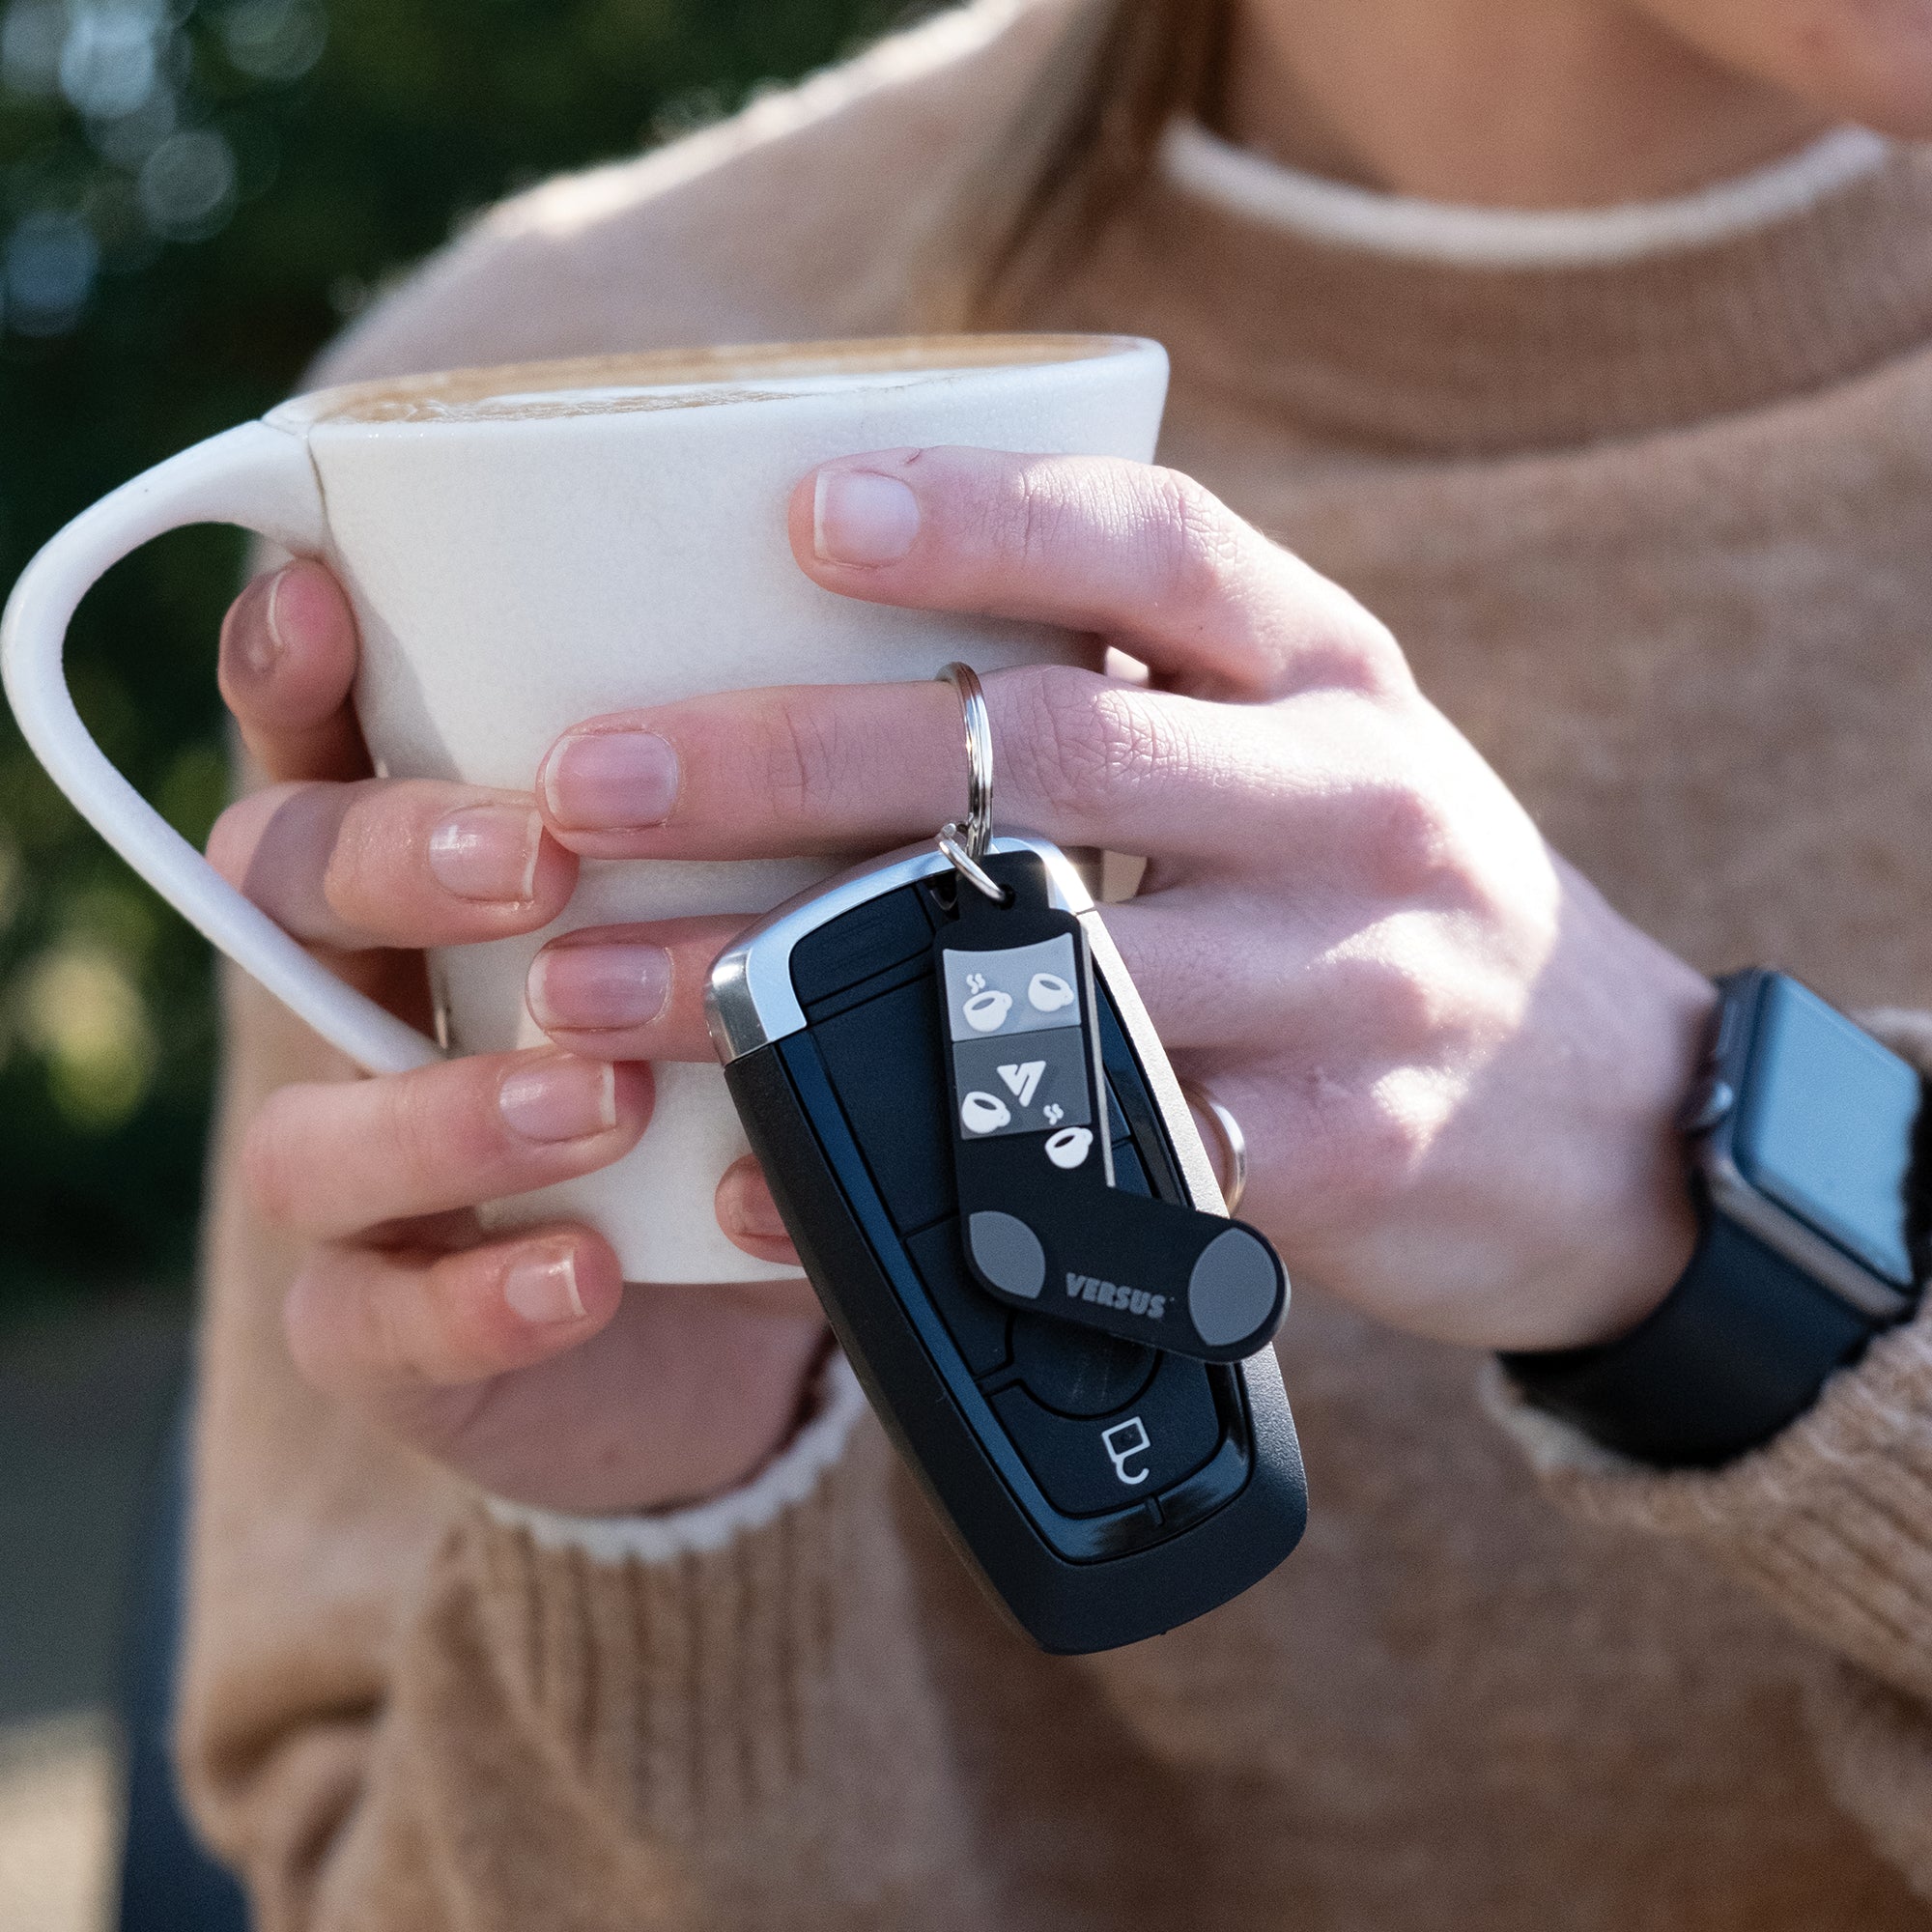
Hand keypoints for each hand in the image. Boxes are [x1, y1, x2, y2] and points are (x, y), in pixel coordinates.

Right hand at [209, 562, 825, 1513]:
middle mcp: (369, 1008)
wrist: (732, 1321)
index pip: (324, 749)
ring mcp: (367, 1179)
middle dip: (395, 860)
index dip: (294, 671)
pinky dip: (479, 1299)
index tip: (325, 598)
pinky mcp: (396, 1333)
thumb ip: (790, 849)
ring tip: (603, 1094)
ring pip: (303, 1130)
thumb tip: (915, 709)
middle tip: (541, 863)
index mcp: (438, 881)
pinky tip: (588, 1269)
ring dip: (445, 1106)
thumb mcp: (773, 942)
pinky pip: (376, 1325)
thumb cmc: (741, 1081)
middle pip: (285, 896)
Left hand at [531, 447, 1715, 1352]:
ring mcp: (1356, 983)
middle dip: (798, 762)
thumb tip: (839, 659)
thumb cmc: (1380, 900)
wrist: (1606, 1116)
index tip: (795, 516)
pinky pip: (1089, 1163)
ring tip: (601, 993)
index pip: (1159, 550)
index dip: (980, 518)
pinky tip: (758, 1180)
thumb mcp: (1311, 758)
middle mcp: (1354, 801)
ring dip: (797, 983)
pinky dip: (905, 1169)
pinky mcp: (1332, 1155)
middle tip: (594, 784)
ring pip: (1045, 972)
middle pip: (1059, 751)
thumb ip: (1145, 703)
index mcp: (1332, 673)